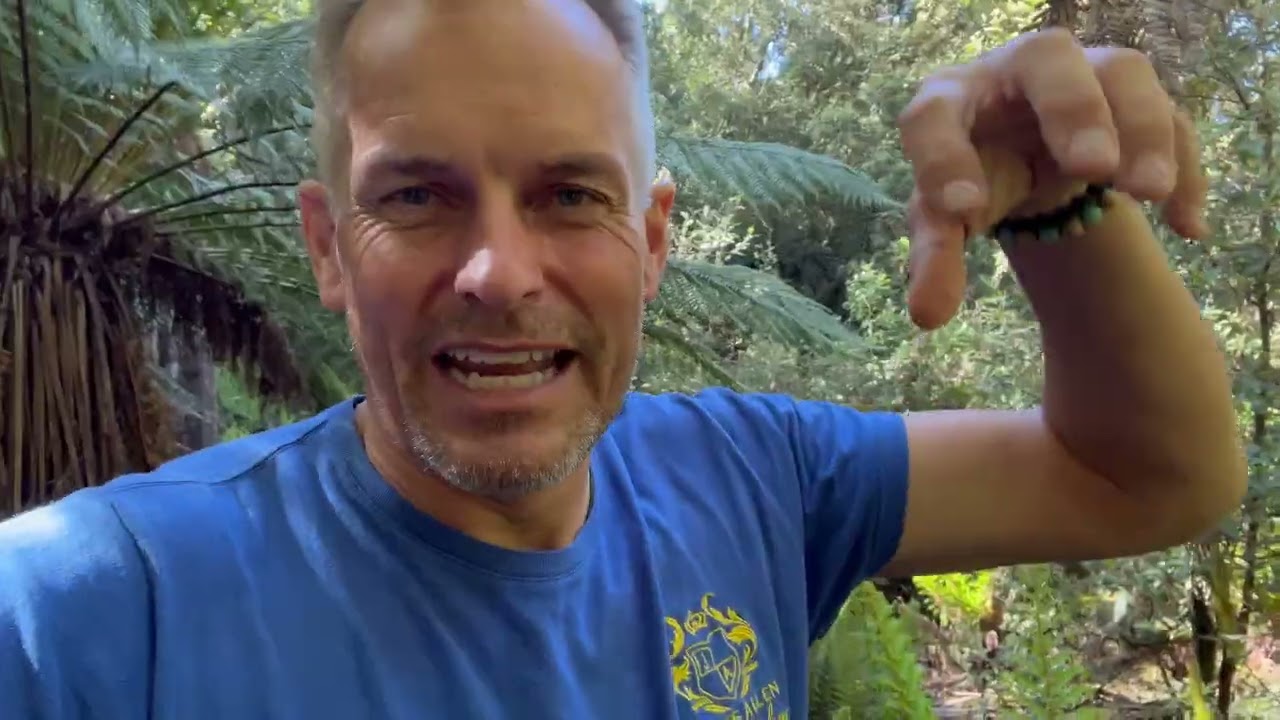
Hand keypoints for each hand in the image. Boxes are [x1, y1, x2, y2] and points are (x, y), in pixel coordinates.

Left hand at [896, 29, 1208, 329]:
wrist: (1023, 153)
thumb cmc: (973, 178)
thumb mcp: (946, 220)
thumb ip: (936, 259)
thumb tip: (927, 316)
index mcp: (950, 99)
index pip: (934, 116)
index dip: (943, 160)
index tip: (964, 213)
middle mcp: (1016, 71)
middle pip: (1045, 58)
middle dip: (1073, 108)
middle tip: (1093, 166)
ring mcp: (1083, 73)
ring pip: (1123, 73)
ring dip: (1143, 129)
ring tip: (1148, 192)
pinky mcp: (1133, 97)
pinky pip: (1172, 115)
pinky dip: (1183, 165)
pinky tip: (1184, 226)